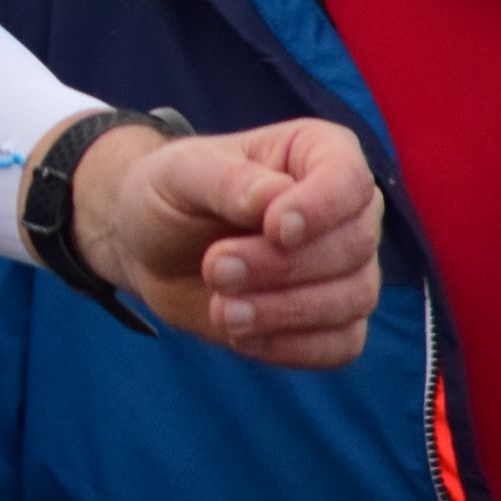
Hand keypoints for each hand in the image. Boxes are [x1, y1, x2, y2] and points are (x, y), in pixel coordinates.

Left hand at [60, 116, 382, 368]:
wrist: (146, 246)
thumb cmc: (169, 193)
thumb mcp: (181, 173)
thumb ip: (230, 182)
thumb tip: (277, 200)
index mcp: (317, 153)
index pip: (350, 179)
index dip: (320, 208)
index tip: (273, 228)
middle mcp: (344, 210)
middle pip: (354, 246)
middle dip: (282, 267)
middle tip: (215, 268)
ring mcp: (344, 267)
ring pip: (354, 298)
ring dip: (285, 311)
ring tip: (223, 310)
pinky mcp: (330, 319)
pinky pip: (341, 344)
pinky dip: (293, 346)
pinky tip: (242, 337)